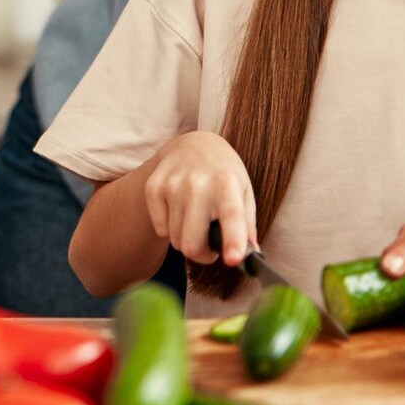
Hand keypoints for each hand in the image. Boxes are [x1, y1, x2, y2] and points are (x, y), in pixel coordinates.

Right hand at [142, 131, 255, 267]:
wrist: (193, 145)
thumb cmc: (224, 174)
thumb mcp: (244, 192)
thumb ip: (247, 225)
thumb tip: (251, 256)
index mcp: (227, 183)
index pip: (230, 215)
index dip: (232, 240)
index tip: (233, 259)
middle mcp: (197, 182)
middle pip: (192, 243)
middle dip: (201, 254)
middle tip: (209, 246)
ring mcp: (172, 185)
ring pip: (175, 240)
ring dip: (186, 239)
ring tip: (195, 223)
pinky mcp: (153, 187)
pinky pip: (160, 230)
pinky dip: (170, 229)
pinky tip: (179, 212)